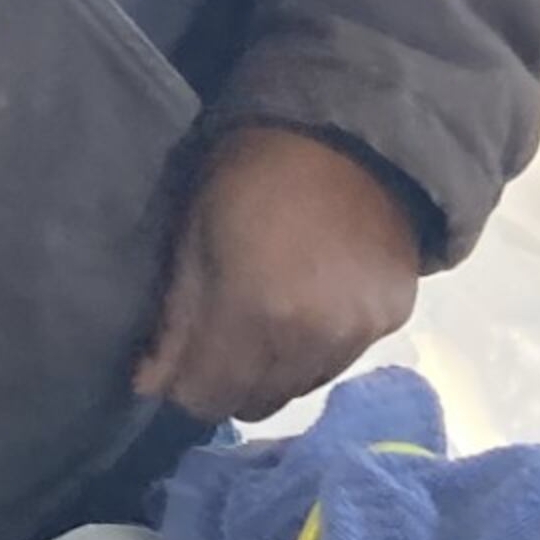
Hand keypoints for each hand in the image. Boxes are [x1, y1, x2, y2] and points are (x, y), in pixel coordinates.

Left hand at [135, 124, 423, 422]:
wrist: (353, 135)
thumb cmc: (251, 174)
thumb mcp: (193, 235)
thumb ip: (175, 319)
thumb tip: (147, 384)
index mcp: (254, 314)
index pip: (205, 399)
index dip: (178, 388)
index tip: (168, 364)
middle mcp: (310, 340)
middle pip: (252, 404)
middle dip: (220, 383)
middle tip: (209, 342)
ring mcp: (357, 336)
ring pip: (295, 390)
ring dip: (267, 372)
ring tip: (257, 320)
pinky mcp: (392, 323)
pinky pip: (336, 363)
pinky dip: (311, 351)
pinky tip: (303, 307)